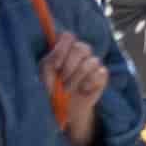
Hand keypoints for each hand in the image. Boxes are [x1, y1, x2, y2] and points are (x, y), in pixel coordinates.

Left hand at [39, 27, 107, 145]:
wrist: (61, 109)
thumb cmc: (50, 88)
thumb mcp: (45, 74)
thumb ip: (51, 58)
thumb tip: (58, 46)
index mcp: (65, 48)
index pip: (68, 36)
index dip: (62, 49)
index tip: (56, 65)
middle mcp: (80, 52)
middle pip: (81, 48)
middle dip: (69, 67)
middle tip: (61, 81)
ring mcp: (92, 63)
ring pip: (92, 61)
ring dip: (77, 78)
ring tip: (68, 89)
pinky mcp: (101, 75)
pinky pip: (101, 73)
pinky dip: (90, 83)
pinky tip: (82, 89)